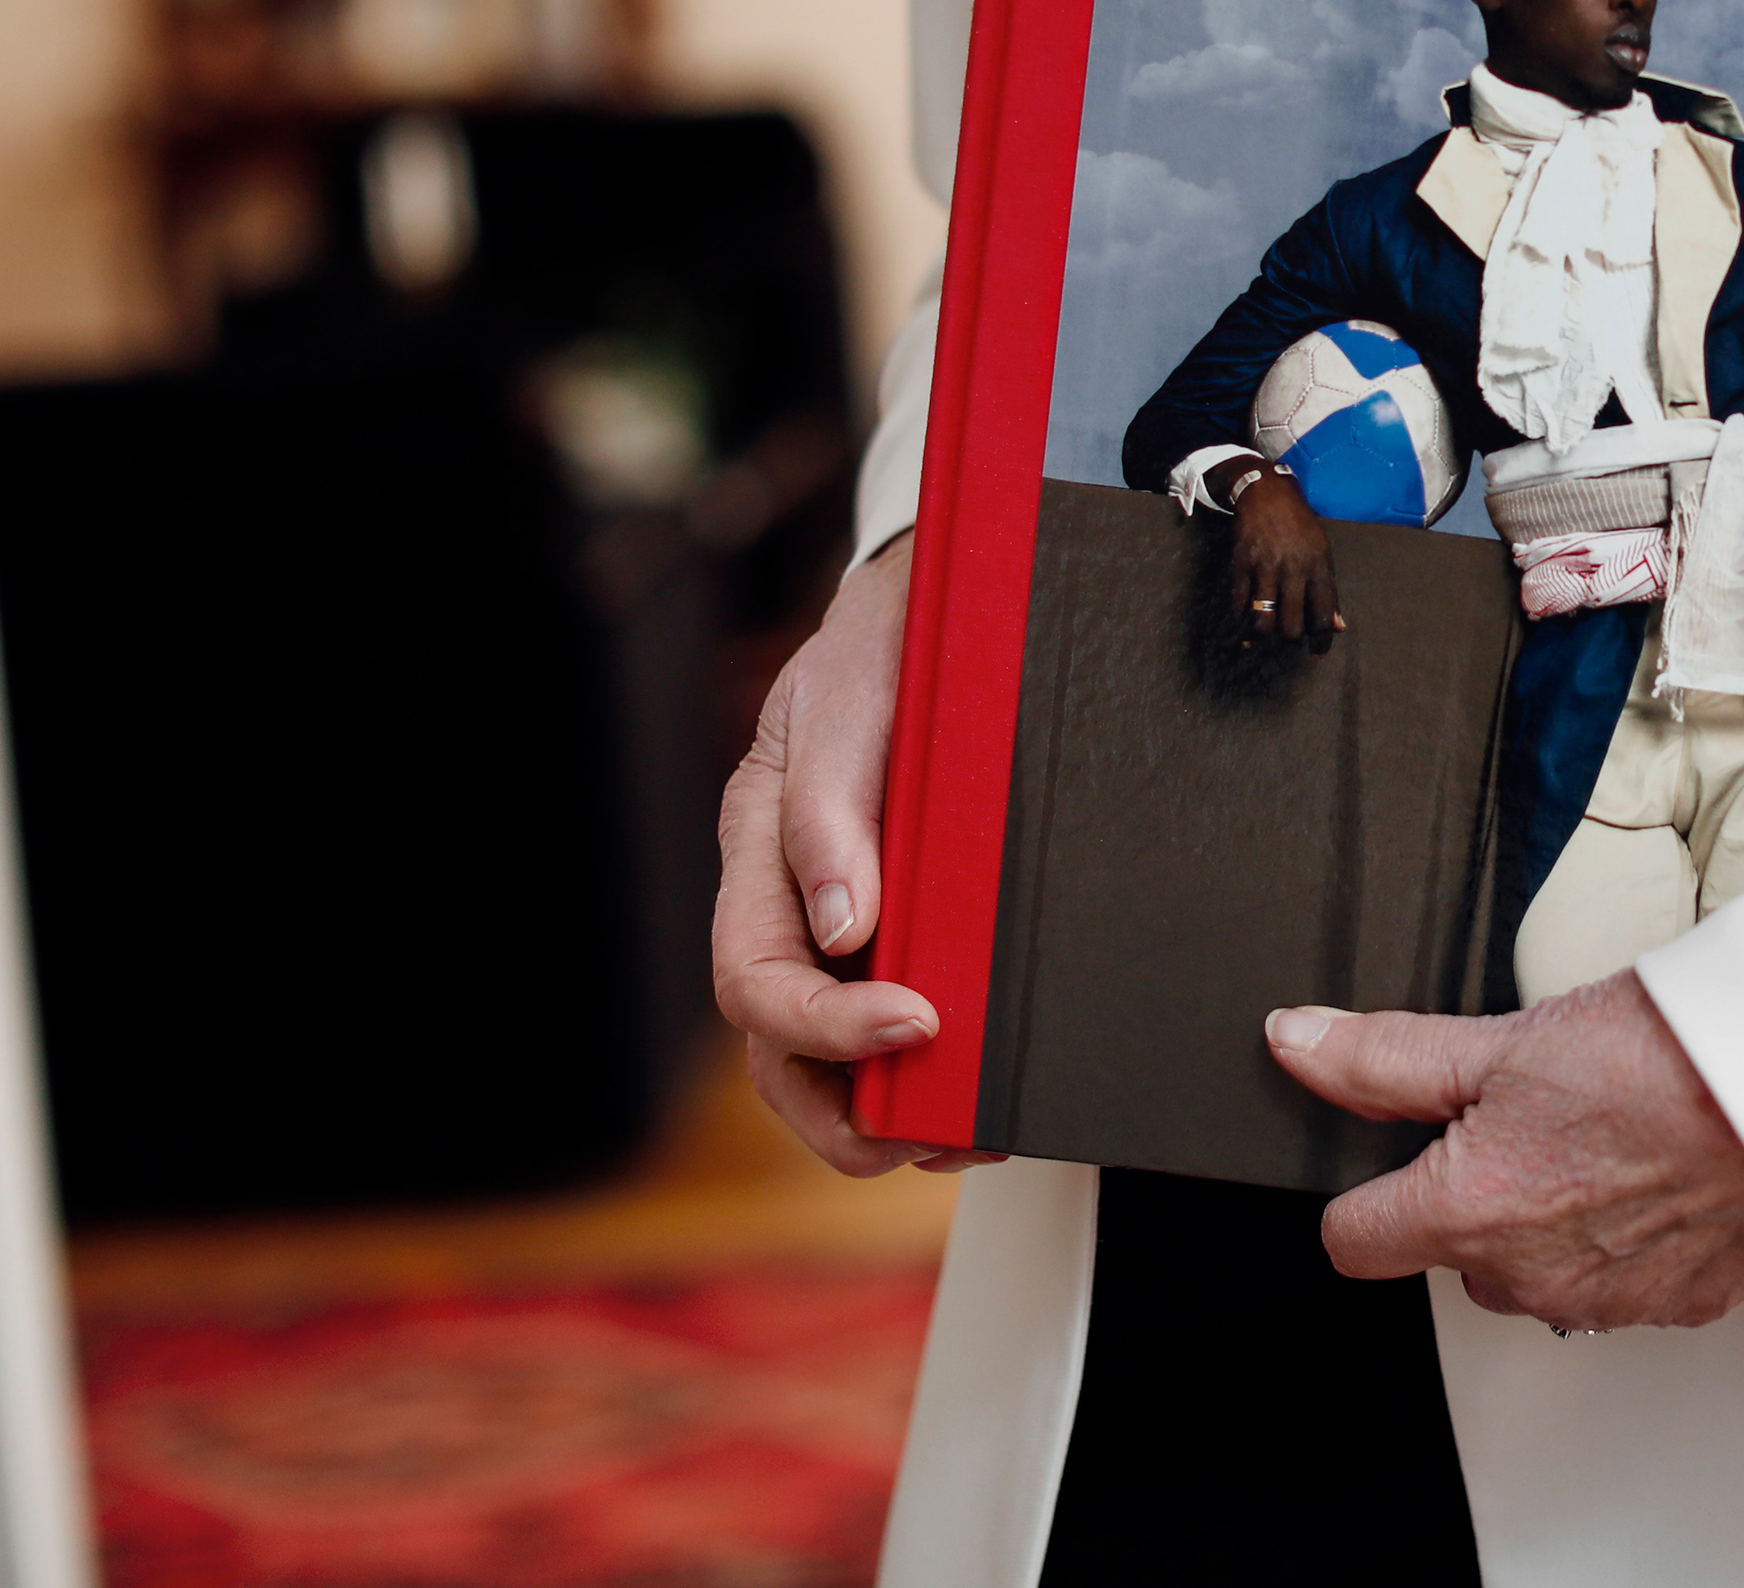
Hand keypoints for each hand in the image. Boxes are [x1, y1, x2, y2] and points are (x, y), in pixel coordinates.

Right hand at [712, 532, 998, 1176]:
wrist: (934, 610)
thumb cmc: (887, 647)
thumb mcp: (856, 700)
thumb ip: (834, 808)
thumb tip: (843, 927)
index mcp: (756, 850)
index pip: (757, 978)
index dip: (829, 1023)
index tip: (919, 1021)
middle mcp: (785, 906)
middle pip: (778, 1053)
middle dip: (849, 1116)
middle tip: (943, 1133)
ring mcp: (836, 928)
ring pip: (827, 1067)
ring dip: (893, 1118)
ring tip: (975, 1131)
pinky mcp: (897, 936)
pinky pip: (890, 1032)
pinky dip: (932, 1078)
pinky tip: (987, 1090)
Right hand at [1220, 462, 1344, 648]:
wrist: (1268, 494)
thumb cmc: (1300, 526)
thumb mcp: (1323, 553)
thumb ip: (1329, 591)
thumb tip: (1339, 627)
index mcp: (1318, 567)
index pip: (1324, 616)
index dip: (1322, 641)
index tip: (1318, 652)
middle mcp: (1293, 569)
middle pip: (1292, 625)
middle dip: (1290, 639)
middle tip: (1289, 637)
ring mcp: (1265, 567)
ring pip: (1263, 620)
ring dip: (1264, 635)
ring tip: (1265, 634)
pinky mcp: (1241, 564)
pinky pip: (1240, 603)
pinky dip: (1241, 617)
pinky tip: (1245, 619)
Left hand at [1266, 973, 1743, 1329]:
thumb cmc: (1676, 1058)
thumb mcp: (1508, 1038)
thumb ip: (1388, 1057)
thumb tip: (1297, 1043)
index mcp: (1470, 1213)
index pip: (1354, 1241)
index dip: (1368, 1187)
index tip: (1400, 1147)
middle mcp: (1532, 1279)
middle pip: (1455, 1251)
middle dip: (1478, 1191)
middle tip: (1538, 1111)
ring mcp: (1609, 1302)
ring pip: (1540, 1268)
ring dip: (1558, 1214)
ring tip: (1612, 1130)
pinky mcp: (1681, 1305)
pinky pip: (1623, 1280)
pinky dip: (1632, 1234)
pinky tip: (1664, 1167)